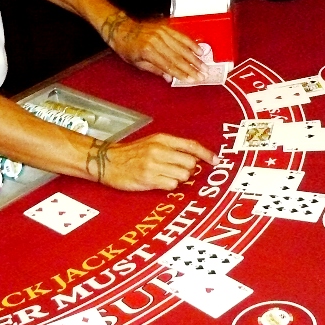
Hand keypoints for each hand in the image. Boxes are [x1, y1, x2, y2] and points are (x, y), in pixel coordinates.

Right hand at [88, 134, 217, 191]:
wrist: (108, 161)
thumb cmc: (131, 153)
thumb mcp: (152, 142)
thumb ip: (172, 147)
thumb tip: (195, 157)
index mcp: (162, 139)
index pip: (191, 145)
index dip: (207, 154)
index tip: (216, 161)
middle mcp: (159, 150)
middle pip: (190, 163)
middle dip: (188, 169)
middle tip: (178, 170)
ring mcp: (154, 165)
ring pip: (183, 175)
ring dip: (179, 178)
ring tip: (165, 175)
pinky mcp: (148, 179)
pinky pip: (171, 185)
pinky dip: (169, 185)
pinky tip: (159, 182)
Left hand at [100, 12, 203, 81]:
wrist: (121, 29)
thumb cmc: (127, 47)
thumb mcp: (137, 63)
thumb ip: (155, 70)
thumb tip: (170, 78)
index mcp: (148, 51)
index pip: (169, 65)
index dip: (181, 73)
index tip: (191, 79)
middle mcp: (156, 41)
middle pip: (178, 57)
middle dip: (192, 67)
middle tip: (202, 75)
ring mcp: (161, 32)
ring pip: (182, 47)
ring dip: (194, 57)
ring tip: (203, 65)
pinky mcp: (165, 27)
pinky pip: (180, 36)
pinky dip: (191, 43)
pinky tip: (199, 50)